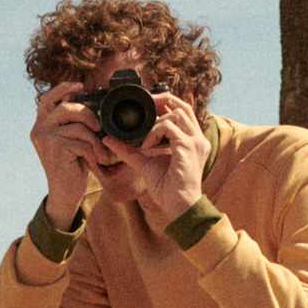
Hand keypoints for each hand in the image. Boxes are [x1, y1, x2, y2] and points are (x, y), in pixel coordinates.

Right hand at [30, 81, 102, 227]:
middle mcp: (39, 130)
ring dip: (94, 139)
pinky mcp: (56, 150)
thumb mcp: (68, 139)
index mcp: (40, 125)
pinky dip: (93, 151)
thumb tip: (82, 98)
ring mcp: (46, 140)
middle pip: (66, 107)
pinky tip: (95, 161)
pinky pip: (82, 142)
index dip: (63, 88)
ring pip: (78, 126)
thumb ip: (70, 122)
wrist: (64, 193)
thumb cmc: (70, 165)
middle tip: (98, 126)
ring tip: (100, 151)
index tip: (80, 85)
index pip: (47, 98)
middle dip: (87, 114)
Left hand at [99, 93, 209, 227]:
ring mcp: (196, 141)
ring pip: (176, 113)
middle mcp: (197, 138)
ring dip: (155, 123)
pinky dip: (154, 133)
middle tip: (144, 107)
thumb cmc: (167, 188)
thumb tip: (109, 139)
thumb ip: (129, 149)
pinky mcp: (188, 146)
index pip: (183, 111)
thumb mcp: (145, 162)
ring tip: (145, 142)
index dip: (166, 104)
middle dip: (162, 101)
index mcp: (192, 140)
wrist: (179, 207)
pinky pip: (169, 127)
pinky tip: (147, 147)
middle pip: (184, 105)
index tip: (147, 107)